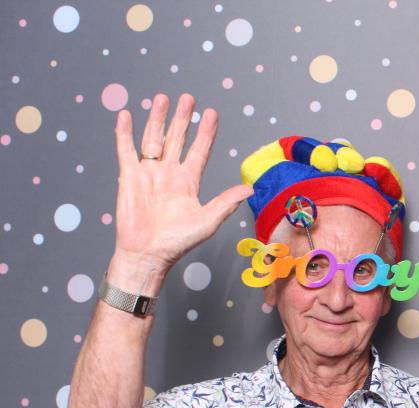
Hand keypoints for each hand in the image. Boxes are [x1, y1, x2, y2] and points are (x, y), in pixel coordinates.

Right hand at [112, 93, 252, 269]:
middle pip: (178, 139)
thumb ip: (226, 202)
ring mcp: (149, 173)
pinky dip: (125, 133)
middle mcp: (170, 174)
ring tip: (162, 98)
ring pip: (154, 139)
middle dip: (183, 118)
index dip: (206, 132)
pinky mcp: (130, 177)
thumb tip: (249, 189)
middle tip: (188, 98)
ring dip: (158, 119)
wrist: (148, 254)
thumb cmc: (178, 242)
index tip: (212, 113)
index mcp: (189, 182)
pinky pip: (126, 150)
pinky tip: (126, 116)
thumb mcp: (208, 220)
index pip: (200, 150)